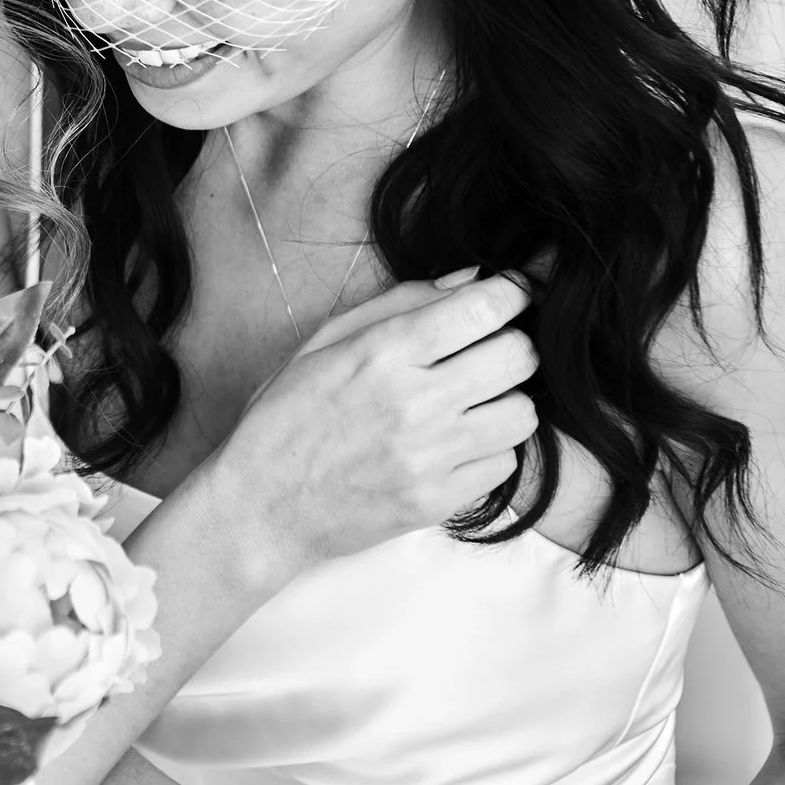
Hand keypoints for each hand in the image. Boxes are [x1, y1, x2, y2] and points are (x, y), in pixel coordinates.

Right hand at [198, 271, 536, 582]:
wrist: (261, 506)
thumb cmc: (285, 417)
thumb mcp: (324, 342)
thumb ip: (401, 303)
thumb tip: (472, 278)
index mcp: (382, 352)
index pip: (486, 307)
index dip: (513, 293)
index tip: (512, 296)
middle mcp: (413, 402)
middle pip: (520, 356)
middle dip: (512, 345)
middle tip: (486, 352)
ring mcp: (429, 457)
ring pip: (523, 413)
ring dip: (505, 401)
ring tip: (471, 403)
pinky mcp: (437, 501)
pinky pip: (504, 464)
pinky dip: (488, 451)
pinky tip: (453, 445)